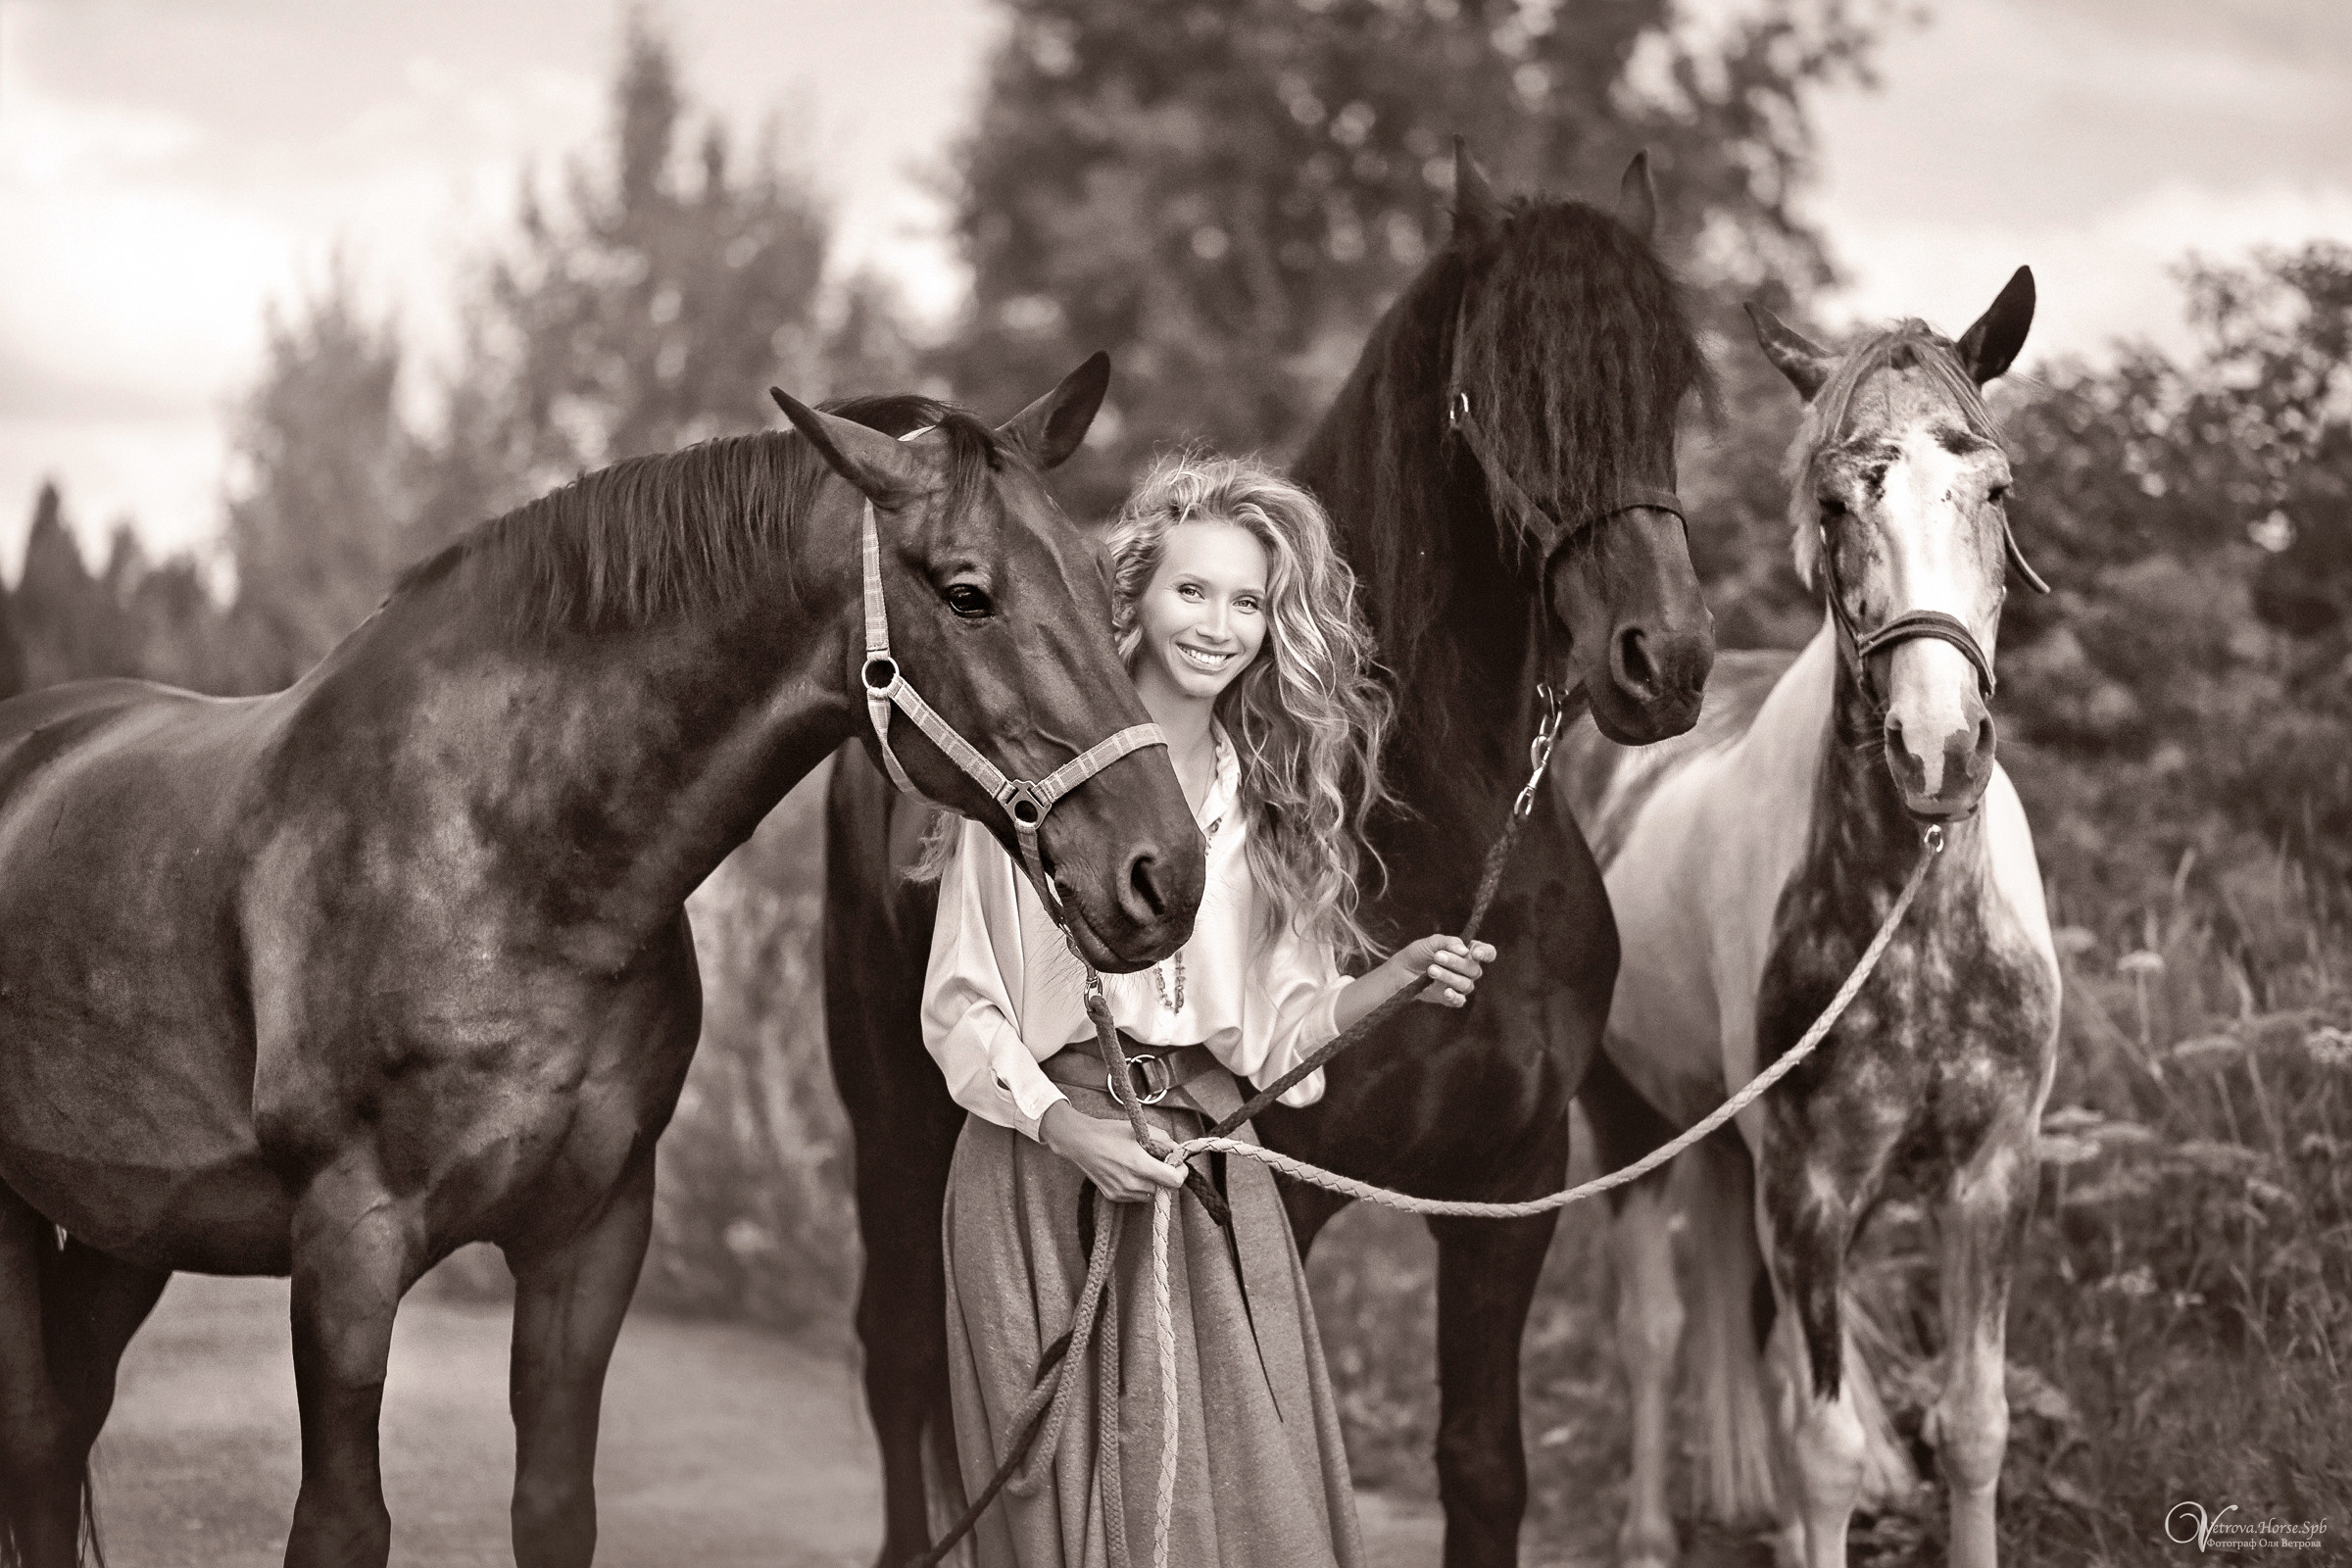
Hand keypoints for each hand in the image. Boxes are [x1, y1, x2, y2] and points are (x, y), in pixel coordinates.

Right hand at [1039, 1101, 1185, 1202]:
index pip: (1174, 1181)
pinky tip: (1129, 1172)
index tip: (1178, 1163)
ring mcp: (1121, 1192)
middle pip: (1164, 1188)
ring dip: (1153, 1183)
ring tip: (1142, 1166)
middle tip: (1159, 1162)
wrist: (1080, 1142)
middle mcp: (1131, 1182)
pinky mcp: (1113, 1196)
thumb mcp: (1139, 1129)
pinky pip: (1136, 1197)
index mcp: (1139, 1164)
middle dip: (1166, 1176)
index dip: (1181, 1172)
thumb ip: (1164, 1140)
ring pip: (1150, 1194)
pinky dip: (1139, 1187)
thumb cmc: (1109, 1132)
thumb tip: (1178, 1150)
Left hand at [1394, 935, 1495, 1008]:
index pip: (1487, 952)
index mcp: (1467, 953)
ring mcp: (1459, 985)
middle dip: (1456, 962)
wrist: (1400, 970)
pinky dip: (1455, 997)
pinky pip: (1460, 1001)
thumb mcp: (1432, 942)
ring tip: (1431, 970)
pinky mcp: (1449, 998)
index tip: (1474, 953)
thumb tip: (1465, 950)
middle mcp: (1467, 970)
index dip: (1485, 953)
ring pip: (1466, 984)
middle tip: (1438, 957)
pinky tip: (1446, 992)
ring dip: (1449, 976)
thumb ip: (1449, 942)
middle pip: (1474, 969)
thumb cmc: (1419, 953)